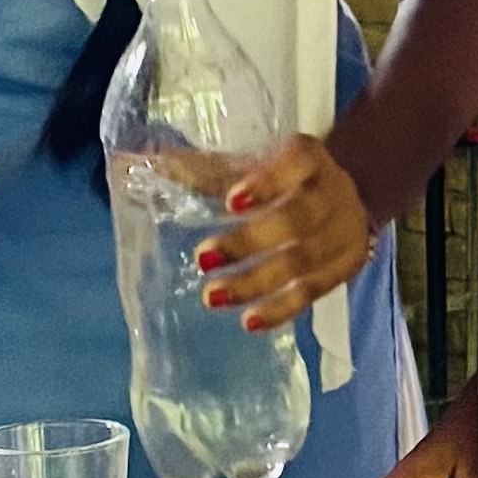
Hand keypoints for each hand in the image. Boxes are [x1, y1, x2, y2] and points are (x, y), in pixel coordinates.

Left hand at [197, 134, 372, 331]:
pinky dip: (281, 309)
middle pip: (297, 219)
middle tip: (203, 259)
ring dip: (256, 282)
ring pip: (303, 262)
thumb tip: (126, 164)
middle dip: (250, 242)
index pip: (295, 163)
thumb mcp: (250, 163)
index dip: (266, 182)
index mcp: (309, 157)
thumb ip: (198, 169)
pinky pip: (313, 292)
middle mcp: (334, 193)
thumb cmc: (283, 176)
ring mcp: (344, 233)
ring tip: (212, 297)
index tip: (229, 200)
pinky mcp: (346, 267)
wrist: (351, 190)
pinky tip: (249, 320)